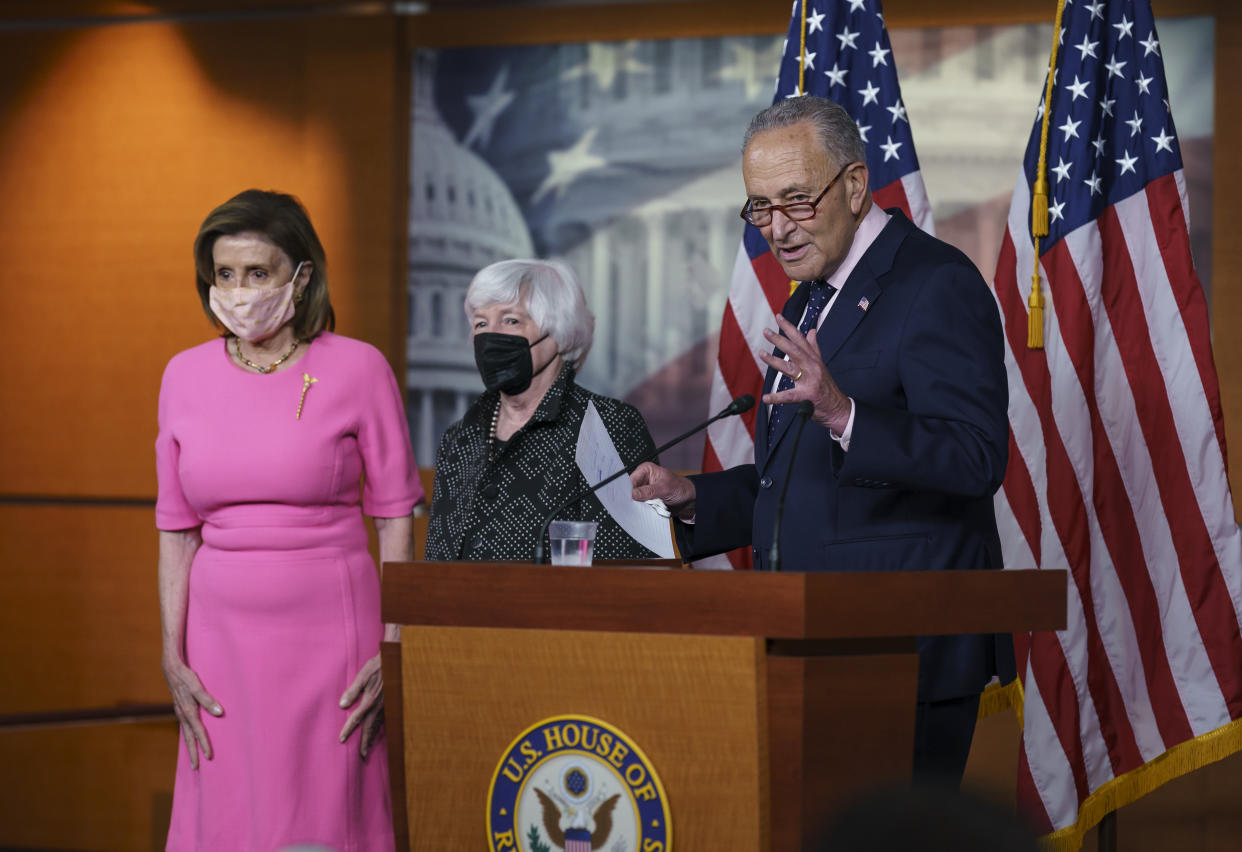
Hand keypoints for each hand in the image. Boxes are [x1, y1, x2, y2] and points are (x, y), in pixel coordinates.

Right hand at [162, 656, 221, 769]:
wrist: (170, 668)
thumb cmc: (185, 676)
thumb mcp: (196, 686)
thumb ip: (208, 699)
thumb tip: (220, 713)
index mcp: (187, 711)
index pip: (198, 732)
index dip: (204, 744)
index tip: (209, 756)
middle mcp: (182, 714)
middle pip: (189, 737)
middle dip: (193, 752)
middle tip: (195, 767)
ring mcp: (180, 711)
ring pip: (186, 733)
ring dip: (190, 745)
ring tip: (193, 757)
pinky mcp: (180, 707)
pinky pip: (185, 726)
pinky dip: (188, 734)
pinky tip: (191, 736)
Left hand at [339, 652, 384, 760]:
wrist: (396, 660)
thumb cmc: (378, 666)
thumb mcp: (363, 675)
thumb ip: (353, 690)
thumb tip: (342, 705)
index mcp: (370, 700)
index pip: (356, 719)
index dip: (348, 730)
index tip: (341, 740)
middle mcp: (379, 706)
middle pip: (370, 728)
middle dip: (365, 742)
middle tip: (361, 755)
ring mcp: (387, 706)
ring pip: (378, 726)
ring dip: (372, 737)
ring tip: (368, 747)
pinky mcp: (391, 703)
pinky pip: (385, 720)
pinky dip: (380, 729)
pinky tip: (377, 732)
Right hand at [630, 462, 696, 519]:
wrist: (689, 500)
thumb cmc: (680, 488)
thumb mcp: (665, 488)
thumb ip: (649, 491)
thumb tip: (634, 494)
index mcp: (645, 470)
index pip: (631, 480)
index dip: (628, 490)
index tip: (628, 498)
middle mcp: (643, 479)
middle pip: (631, 491)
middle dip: (634, 499)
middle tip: (637, 505)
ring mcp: (644, 491)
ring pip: (634, 500)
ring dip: (640, 505)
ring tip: (648, 507)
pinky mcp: (647, 500)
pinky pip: (640, 506)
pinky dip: (644, 510)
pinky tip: (648, 510)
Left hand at [759, 316, 851, 433]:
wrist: (838, 407)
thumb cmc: (826, 387)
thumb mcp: (821, 364)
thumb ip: (814, 348)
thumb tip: (811, 331)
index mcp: (814, 359)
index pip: (800, 339)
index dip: (789, 327)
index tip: (778, 317)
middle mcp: (812, 367)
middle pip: (794, 350)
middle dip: (779, 340)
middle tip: (766, 331)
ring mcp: (810, 380)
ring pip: (790, 368)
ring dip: (774, 360)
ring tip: (761, 354)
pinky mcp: (807, 395)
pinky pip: (789, 396)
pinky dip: (777, 398)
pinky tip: (766, 398)